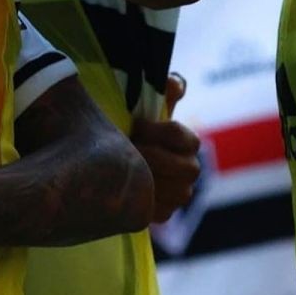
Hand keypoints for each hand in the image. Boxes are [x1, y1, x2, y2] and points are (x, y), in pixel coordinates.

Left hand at [131, 75, 199, 222]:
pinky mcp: (163, 212)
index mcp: (185, 141)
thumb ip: (161, 91)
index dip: (163, 133)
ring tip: (125, 167)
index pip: (189, 139)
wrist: (106, 154)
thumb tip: (175, 83)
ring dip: (151, 179)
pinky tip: (126, 186)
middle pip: (188, 168)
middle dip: (156, 157)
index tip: (138, 126)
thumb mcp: (139, 105)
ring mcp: (179, 192)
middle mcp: (188, 167)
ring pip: (179, 192)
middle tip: (130, 149)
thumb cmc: (126, 125)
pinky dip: (145, 200)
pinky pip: (163, 211)